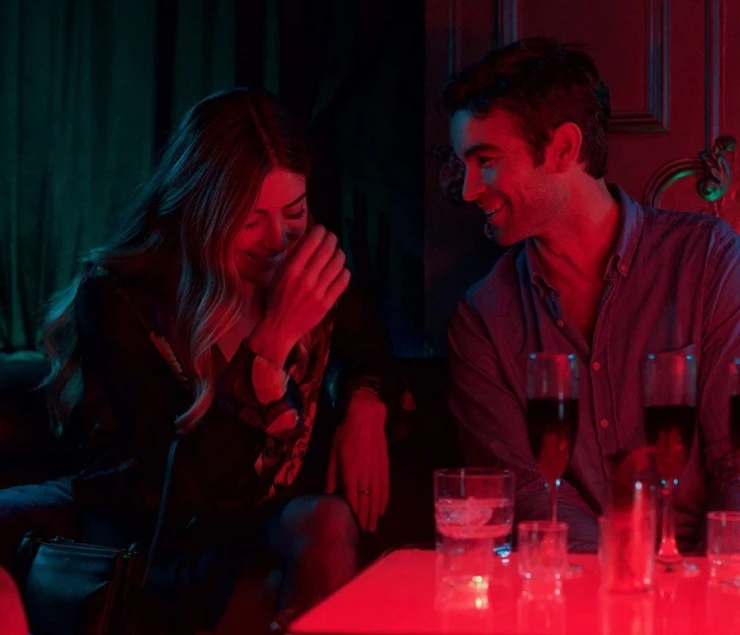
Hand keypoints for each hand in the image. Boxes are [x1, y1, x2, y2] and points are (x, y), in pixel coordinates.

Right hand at [249, 225, 349, 366]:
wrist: (279, 328)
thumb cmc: (275, 299)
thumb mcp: (276, 275)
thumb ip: (290, 258)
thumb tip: (305, 239)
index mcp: (290, 270)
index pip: (311, 242)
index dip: (320, 232)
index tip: (321, 229)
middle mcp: (306, 279)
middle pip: (327, 251)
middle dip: (332, 239)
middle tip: (332, 237)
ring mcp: (318, 292)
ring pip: (338, 265)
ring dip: (340, 254)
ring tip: (338, 253)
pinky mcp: (327, 304)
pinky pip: (343, 282)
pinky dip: (344, 272)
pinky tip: (341, 270)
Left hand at [325, 390, 388, 531]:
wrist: (367, 417)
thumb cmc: (346, 434)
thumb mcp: (333, 453)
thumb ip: (331, 475)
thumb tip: (327, 494)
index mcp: (350, 472)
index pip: (352, 499)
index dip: (353, 515)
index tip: (353, 528)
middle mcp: (365, 475)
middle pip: (366, 502)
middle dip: (365, 519)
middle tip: (365, 533)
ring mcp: (377, 471)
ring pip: (377, 497)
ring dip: (375, 513)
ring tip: (374, 526)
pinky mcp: (385, 467)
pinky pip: (385, 487)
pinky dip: (384, 500)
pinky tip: (383, 509)